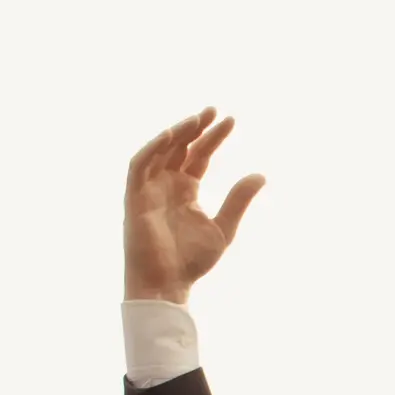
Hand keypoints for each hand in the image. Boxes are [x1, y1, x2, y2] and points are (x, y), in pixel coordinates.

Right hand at [123, 109, 265, 303]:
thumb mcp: (223, 227)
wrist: (166, 285)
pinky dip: (152, 149)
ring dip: (177, 133)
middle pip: (181, 148)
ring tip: (197, 119)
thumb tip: (261, 175)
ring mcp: (148, 189)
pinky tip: (171, 136)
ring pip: (160, 151)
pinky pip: (139, 165)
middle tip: (214, 110)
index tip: (231, 121)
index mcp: (187, 191)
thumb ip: (239, 200)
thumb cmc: (191, 262)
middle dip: (196, 128)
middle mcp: (166, 185)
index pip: (200, 155)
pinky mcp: (134, 198)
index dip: (213, 138)